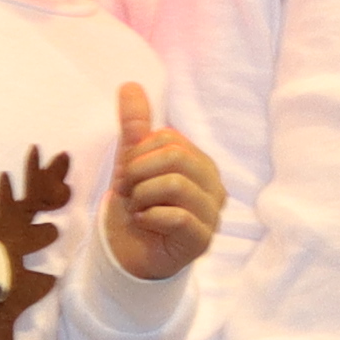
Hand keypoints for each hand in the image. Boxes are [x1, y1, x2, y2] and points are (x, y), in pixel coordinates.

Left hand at [103, 83, 220, 279]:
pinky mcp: (202, 240)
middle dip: (138, 173)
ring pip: (175, 184)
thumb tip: (129, 85)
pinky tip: (144, 223)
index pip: (168, 139)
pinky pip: (177, 216)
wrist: (131, 253)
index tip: (126, 175)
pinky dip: (149, 218)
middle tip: (127, 192)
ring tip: (136, 208)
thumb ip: (135, 126)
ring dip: (141, 197)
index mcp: (200, 163)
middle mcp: (213, 186)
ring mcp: (212, 214)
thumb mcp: (131, 162)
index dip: (137, 153)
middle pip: (175, 156)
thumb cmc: (138, 205)